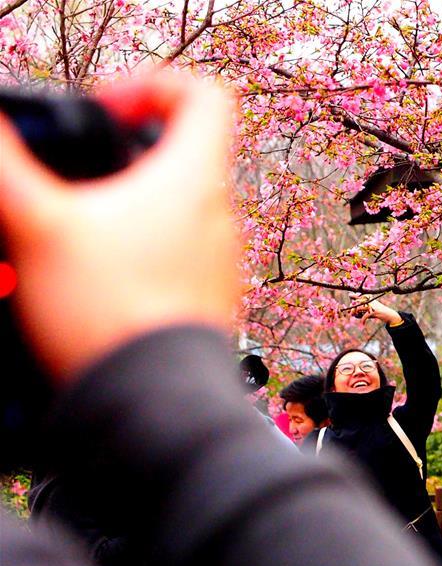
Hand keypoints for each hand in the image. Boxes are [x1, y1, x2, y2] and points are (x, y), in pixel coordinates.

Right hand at [0, 73, 238, 380]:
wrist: (153, 403)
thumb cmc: (111, 315)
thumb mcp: (40, 227)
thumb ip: (11, 171)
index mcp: (193, 179)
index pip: (204, 97)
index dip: (154, 86)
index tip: (108, 110)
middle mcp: (219, 215)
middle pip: (182, 156)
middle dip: (123, 160)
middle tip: (78, 181)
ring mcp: (219, 259)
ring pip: (176, 212)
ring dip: (126, 213)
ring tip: (76, 237)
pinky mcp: (208, 298)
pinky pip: (176, 258)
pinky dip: (139, 255)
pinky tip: (96, 281)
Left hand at [349, 295, 402, 326]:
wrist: (387, 314)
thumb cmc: (376, 310)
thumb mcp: (368, 306)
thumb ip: (359, 305)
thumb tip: (348, 309)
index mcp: (368, 296)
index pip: (357, 296)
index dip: (352, 300)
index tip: (350, 305)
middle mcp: (370, 299)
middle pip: (356, 302)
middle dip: (352, 308)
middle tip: (351, 314)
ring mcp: (371, 305)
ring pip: (358, 308)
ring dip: (354, 313)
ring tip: (354, 316)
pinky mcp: (373, 311)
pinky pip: (364, 316)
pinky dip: (362, 321)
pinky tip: (362, 324)